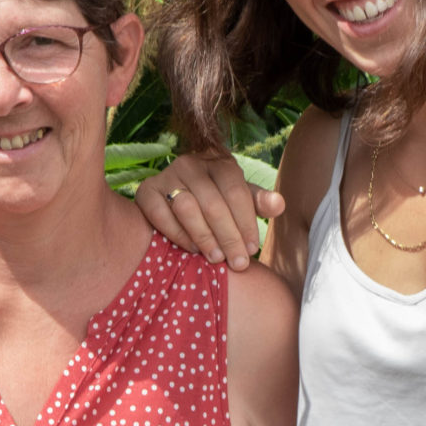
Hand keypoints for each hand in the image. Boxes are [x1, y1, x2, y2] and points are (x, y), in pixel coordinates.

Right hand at [133, 153, 283, 268]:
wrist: (176, 196)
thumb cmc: (217, 200)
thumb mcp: (240, 198)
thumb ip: (259, 202)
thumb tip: (279, 204)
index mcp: (219, 162)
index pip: (236, 191)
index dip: (246, 223)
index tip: (253, 248)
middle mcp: (191, 164)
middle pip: (213, 204)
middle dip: (229, 237)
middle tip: (238, 263)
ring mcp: (166, 176)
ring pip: (187, 208)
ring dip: (205, 237)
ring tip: (217, 258)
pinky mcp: (146, 192)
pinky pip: (161, 215)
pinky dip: (178, 235)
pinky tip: (193, 249)